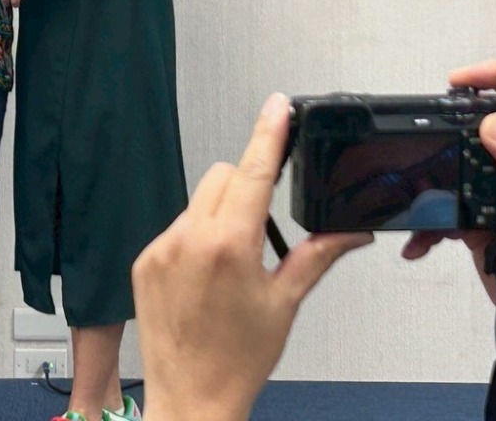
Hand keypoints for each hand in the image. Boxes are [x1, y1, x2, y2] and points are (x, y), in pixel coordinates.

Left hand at [134, 93, 372, 420]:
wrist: (191, 398)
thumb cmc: (238, 360)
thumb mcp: (285, 303)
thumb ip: (317, 255)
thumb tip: (352, 232)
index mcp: (230, 245)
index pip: (254, 171)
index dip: (268, 133)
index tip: (276, 105)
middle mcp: (189, 238)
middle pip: (223, 177)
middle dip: (247, 189)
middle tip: (260, 231)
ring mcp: (161, 247)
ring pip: (197, 200)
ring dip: (219, 214)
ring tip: (231, 265)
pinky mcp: (143, 260)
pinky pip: (174, 226)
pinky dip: (194, 236)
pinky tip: (204, 276)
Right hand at [403, 61, 495, 406]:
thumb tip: (492, 123)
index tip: (457, 84)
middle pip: (488, 118)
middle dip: (453, 117)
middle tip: (425, 127)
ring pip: (461, 161)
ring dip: (434, 173)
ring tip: (413, 185)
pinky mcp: (483, 218)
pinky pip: (448, 207)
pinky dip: (429, 222)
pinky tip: (418, 241)